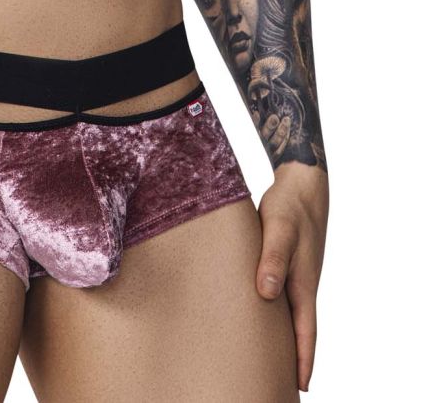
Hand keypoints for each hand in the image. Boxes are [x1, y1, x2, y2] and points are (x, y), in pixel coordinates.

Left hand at [256, 161, 328, 392]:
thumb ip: (272, 260)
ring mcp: (294, 275)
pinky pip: (280, 296)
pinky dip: (274, 313)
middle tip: (281, 383)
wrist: (302, 183)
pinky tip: (259, 313)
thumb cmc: (289, 207)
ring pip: (288, 315)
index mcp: (303, 284)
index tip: (302, 387)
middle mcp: (301, 285)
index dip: (302, 360)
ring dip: (282, 337)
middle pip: (298, 331)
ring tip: (269, 359)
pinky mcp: (285, 263)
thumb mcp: (279, 231)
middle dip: (292, 358)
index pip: (305, 333)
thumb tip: (267, 294)